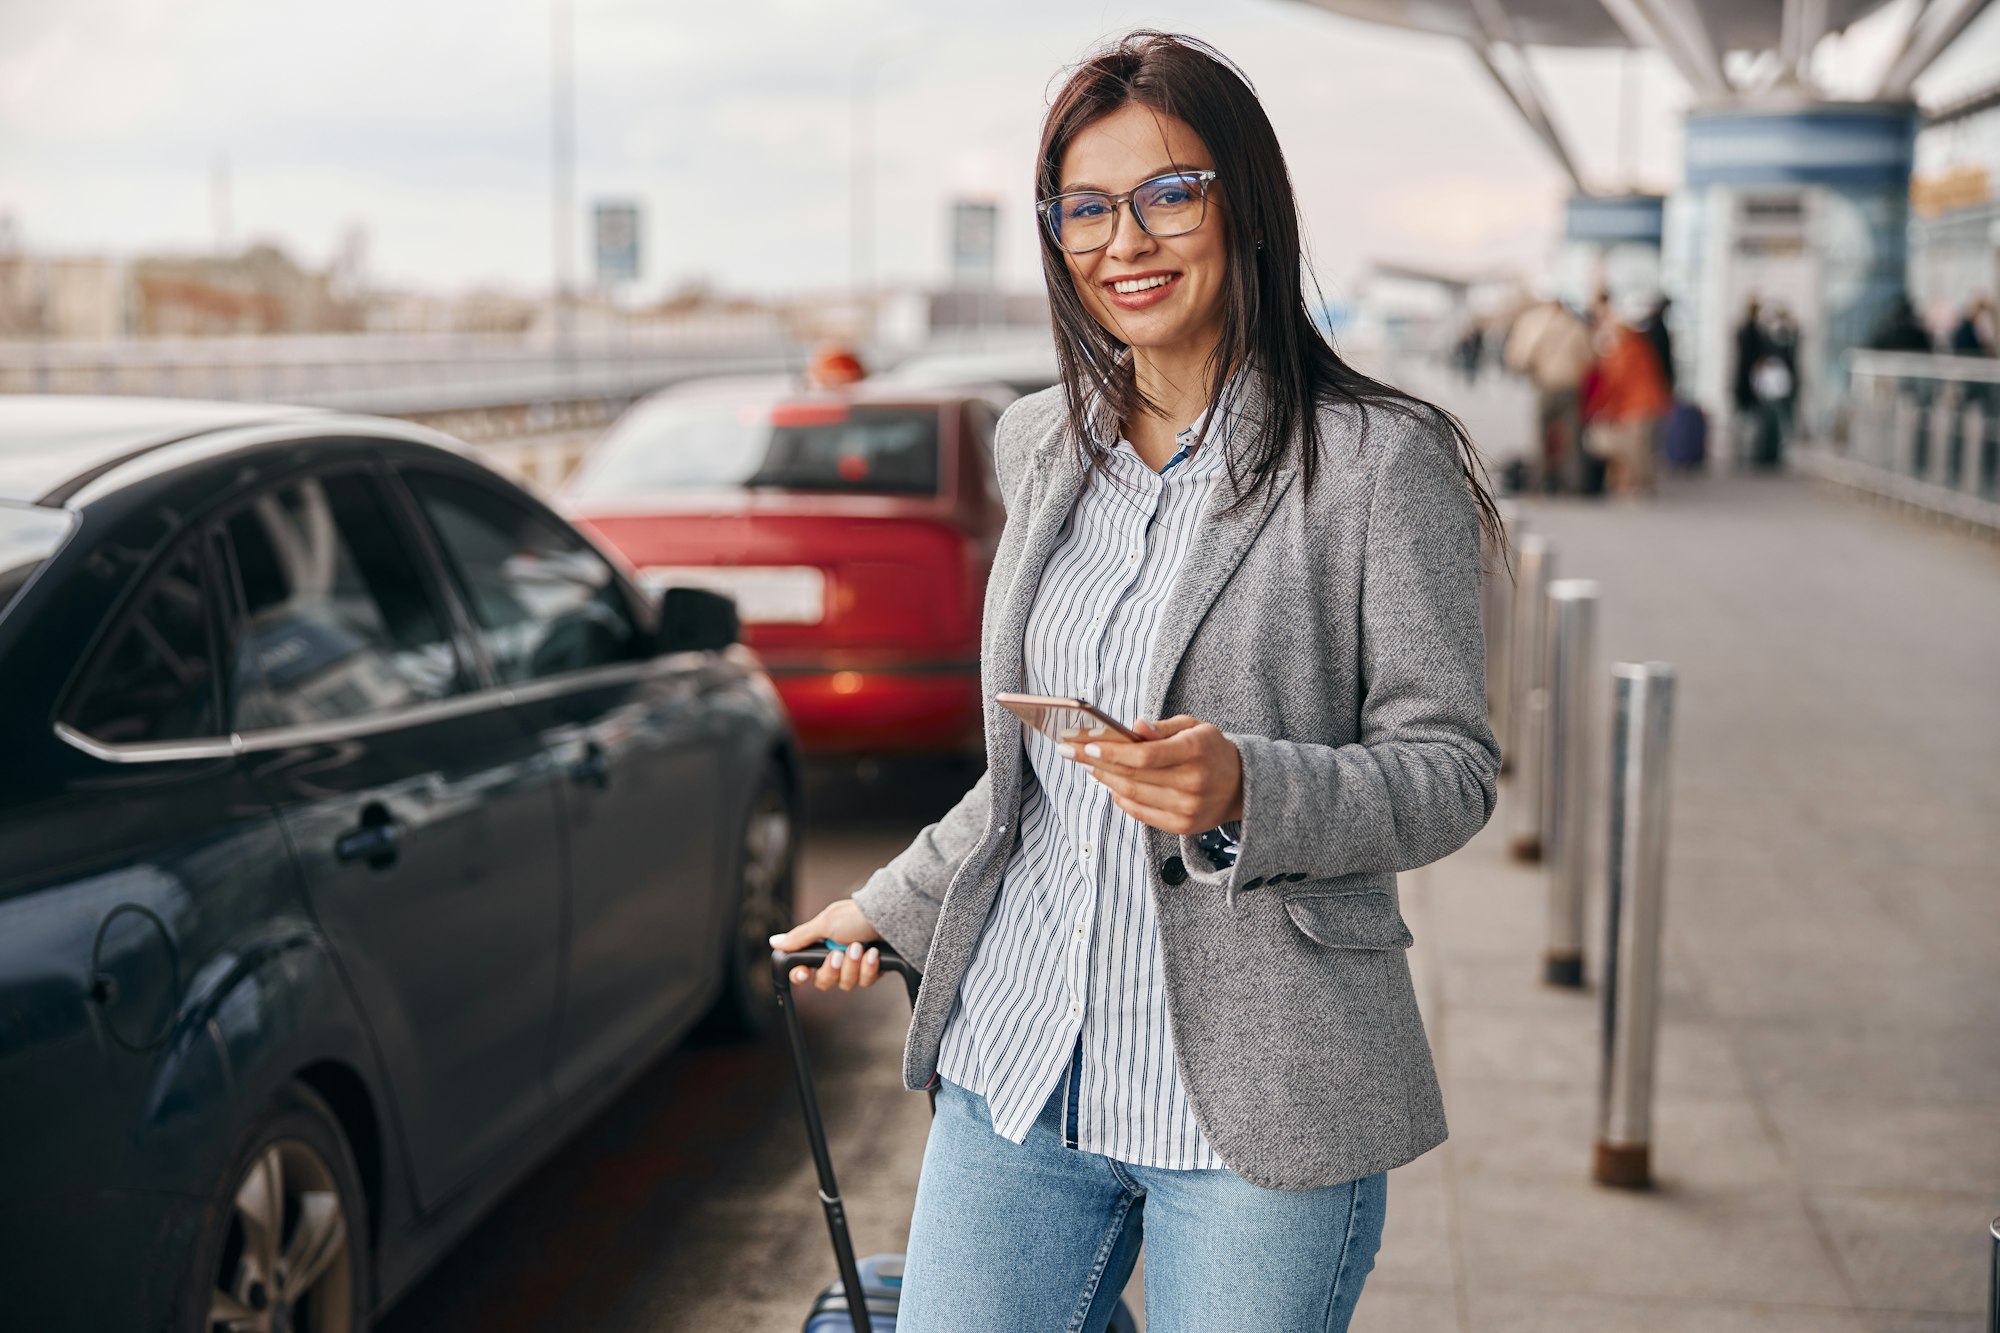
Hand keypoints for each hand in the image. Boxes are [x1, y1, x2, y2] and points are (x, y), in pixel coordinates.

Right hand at [769, 898, 882, 991]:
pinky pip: (866, 982)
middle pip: (824, 982)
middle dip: (833, 969)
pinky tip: (874, 953)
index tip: (805, 973)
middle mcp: (836, 958)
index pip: (803, 970)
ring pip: (846, 984)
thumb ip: (800, 937)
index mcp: (821, 946)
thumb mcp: (825, 924)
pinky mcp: (873, 971)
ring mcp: (855, 966)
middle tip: (840, 953)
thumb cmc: (856, 916)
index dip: (801, 976)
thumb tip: (774, 942)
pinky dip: (869, 967)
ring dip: (853, 966)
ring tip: (861, 947)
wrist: (889, 915)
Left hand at [1060, 715, 1243, 835]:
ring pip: (1131, 795)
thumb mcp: (1193, 727)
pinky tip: (1109, 784)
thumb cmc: (1210, 750)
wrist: (1242, 786)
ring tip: (1088, 765)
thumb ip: (1162, 727)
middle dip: (1096, 762)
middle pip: (1132, 775)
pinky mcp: (1181, 826)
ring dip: (1104, 779)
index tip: (1086, 743)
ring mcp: (1187, 808)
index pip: (1144, 755)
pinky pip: (1140, 812)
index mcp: (1195, 751)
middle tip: (1070, 751)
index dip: (1112, 750)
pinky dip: (1120, 798)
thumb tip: (1134, 726)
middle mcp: (1192, 782)